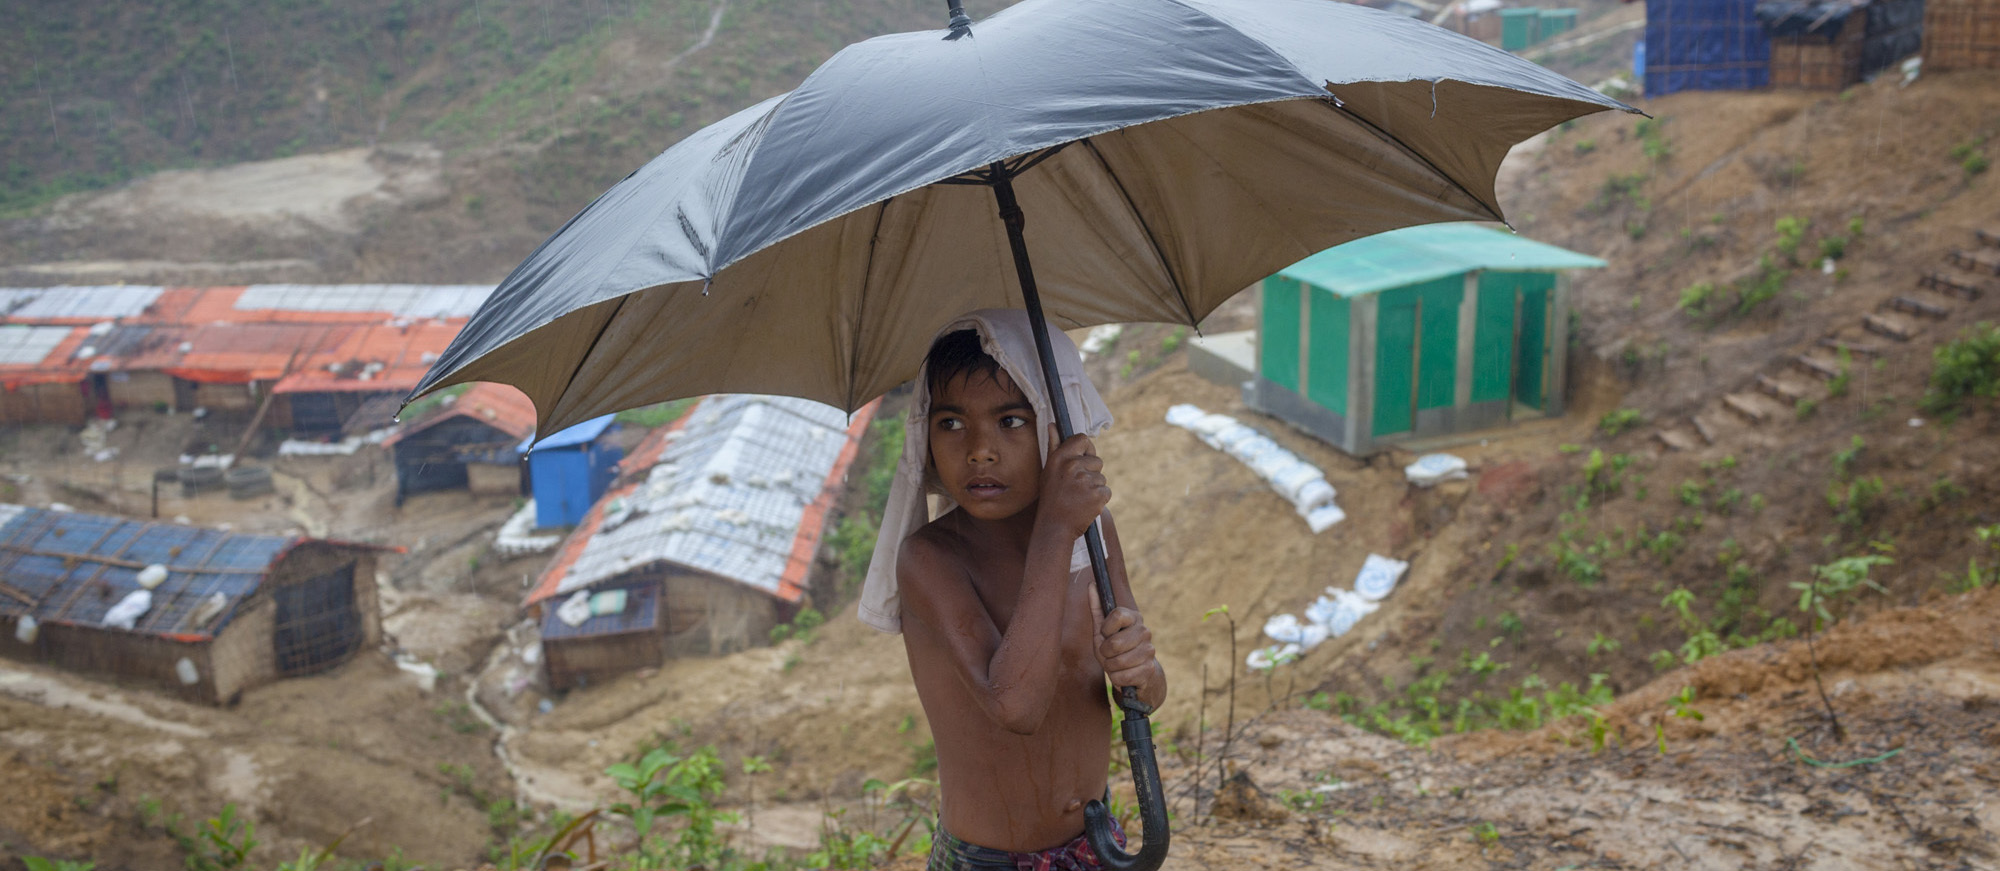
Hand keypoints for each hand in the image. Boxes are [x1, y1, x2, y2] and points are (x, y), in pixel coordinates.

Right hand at [1038, 424, 1109, 538]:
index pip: (1083, 439)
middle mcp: (1073, 466)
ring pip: (1102, 478)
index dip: (1086, 449)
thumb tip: (1052, 424)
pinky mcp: (1097, 495)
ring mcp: (1086, 481)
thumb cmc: (1051, 497)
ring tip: (1079, 497)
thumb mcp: (1049, 470)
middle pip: (1097, 461)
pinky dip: (1099, 499)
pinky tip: (1086, 505)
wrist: (1054, 526)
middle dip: (1091, 473)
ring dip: (1094, 488)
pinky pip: (1106, 492)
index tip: (1082, 460)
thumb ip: (1054, 446)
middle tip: (1076, 487)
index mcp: (1061, 458)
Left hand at [1093, 601, 1157, 690]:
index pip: (1116, 615)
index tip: (1106, 633)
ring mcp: (1149, 651)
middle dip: (1105, 653)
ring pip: (1117, 662)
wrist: (1136, 674)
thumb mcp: (1102, 631)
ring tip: (1116, 665)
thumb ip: (1097, 608)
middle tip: (1109, 654)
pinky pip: (1123, 677)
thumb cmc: (1115, 649)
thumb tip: (1091, 584)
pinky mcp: (1150, 669)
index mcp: (1134, 618)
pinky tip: (1124, 675)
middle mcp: (1145, 632)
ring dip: (1111, 667)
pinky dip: (1117, 679)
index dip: (1106, 628)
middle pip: (1114, 643)